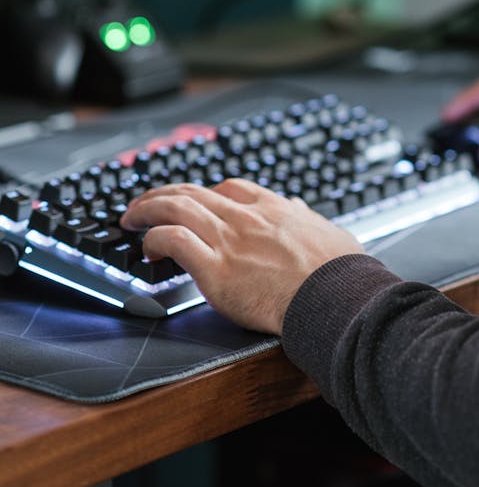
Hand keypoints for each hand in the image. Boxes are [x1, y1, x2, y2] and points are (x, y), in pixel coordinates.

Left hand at [121, 179, 363, 333]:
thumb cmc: (338, 273)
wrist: (334, 297)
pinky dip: (154, 238)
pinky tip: (147, 248)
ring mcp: (229, 240)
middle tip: (145, 202)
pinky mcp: (215, 270)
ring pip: (176, 206)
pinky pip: (174, 240)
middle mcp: (246, 218)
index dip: (205, 193)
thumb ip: (308, 218)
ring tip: (131, 216)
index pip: (229, 189)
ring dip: (147, 207)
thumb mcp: (330, 232)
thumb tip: (299, 206)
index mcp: (273, 209)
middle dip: (164, 193)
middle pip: (195, 191)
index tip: (194, 201)